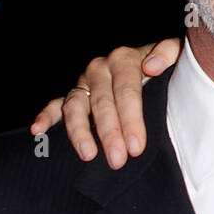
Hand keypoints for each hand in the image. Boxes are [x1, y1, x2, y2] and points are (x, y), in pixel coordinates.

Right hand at [29, 39, 182, 167]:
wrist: (155, 61)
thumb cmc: (167, 65)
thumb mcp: (175, 55)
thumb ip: (168, 54)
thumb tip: (151, 66)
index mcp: (124, 58)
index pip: (127, 92)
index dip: (131, 119)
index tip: (136, 146)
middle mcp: (100, 67)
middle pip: (102, 104)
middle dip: (109, 133)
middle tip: (117, 160)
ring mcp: (84, 81)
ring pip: (76, 106)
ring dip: (79, 132)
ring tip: (87, 155)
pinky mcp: (74, 92)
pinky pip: (56, 104)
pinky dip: (45, 116)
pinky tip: (37, 130)